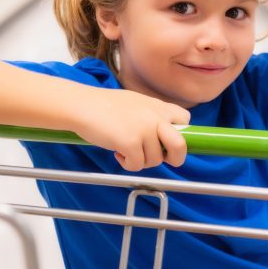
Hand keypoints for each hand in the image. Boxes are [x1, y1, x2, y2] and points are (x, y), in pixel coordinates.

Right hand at [72, 88, 190, 171]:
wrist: (82, 105)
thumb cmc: (104, 105)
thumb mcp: (136, 103)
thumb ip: (152, 116)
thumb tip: (162, 137)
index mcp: (158, 106)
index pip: (185, 119)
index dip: (180, 134)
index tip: (167, 141)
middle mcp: (156, 117)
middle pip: (180, 146)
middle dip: (175, 158)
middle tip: (162, 158)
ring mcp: (144, 130)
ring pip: (155, 160)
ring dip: (140, 160)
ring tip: (125, 149)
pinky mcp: (131, 142)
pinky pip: (137, 165)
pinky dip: (127, 163)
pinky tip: (117, 152)